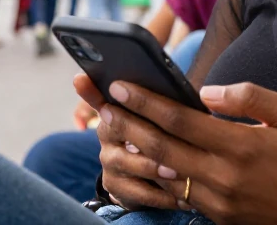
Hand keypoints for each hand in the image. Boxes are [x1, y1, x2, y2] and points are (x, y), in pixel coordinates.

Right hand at [74, 74, 178, 209]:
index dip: (89, 89)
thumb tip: (195, 91)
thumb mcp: (162, 115)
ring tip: (176, 171)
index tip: (81, 79)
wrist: (148, 174)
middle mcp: (106, 132)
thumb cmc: (161, 133)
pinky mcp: (115, 185)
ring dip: (154, 167)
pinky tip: (179, 197)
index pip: (100, 95)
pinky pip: (137, 192)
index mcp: (115, 109)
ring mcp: (109, 160)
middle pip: (120, 127)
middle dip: (144, 133)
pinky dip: (160, 195)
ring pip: (128, 162)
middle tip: (166, 141)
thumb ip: (163, 102)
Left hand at [87, 76, 276, 224]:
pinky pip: (176, 193)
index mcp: (241, 146)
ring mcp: (217, 202)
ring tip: (109, 129)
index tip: (118, 84)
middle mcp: (223, 176)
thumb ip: (249, 97)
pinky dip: (153, 174)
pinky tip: (139, 158)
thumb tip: (207, 92)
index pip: (179, 119)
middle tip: (97, 102)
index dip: (144, 101)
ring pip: (161, 172)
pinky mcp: (217, 217)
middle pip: (158, 146)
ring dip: (132, 149)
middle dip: (124, 121)